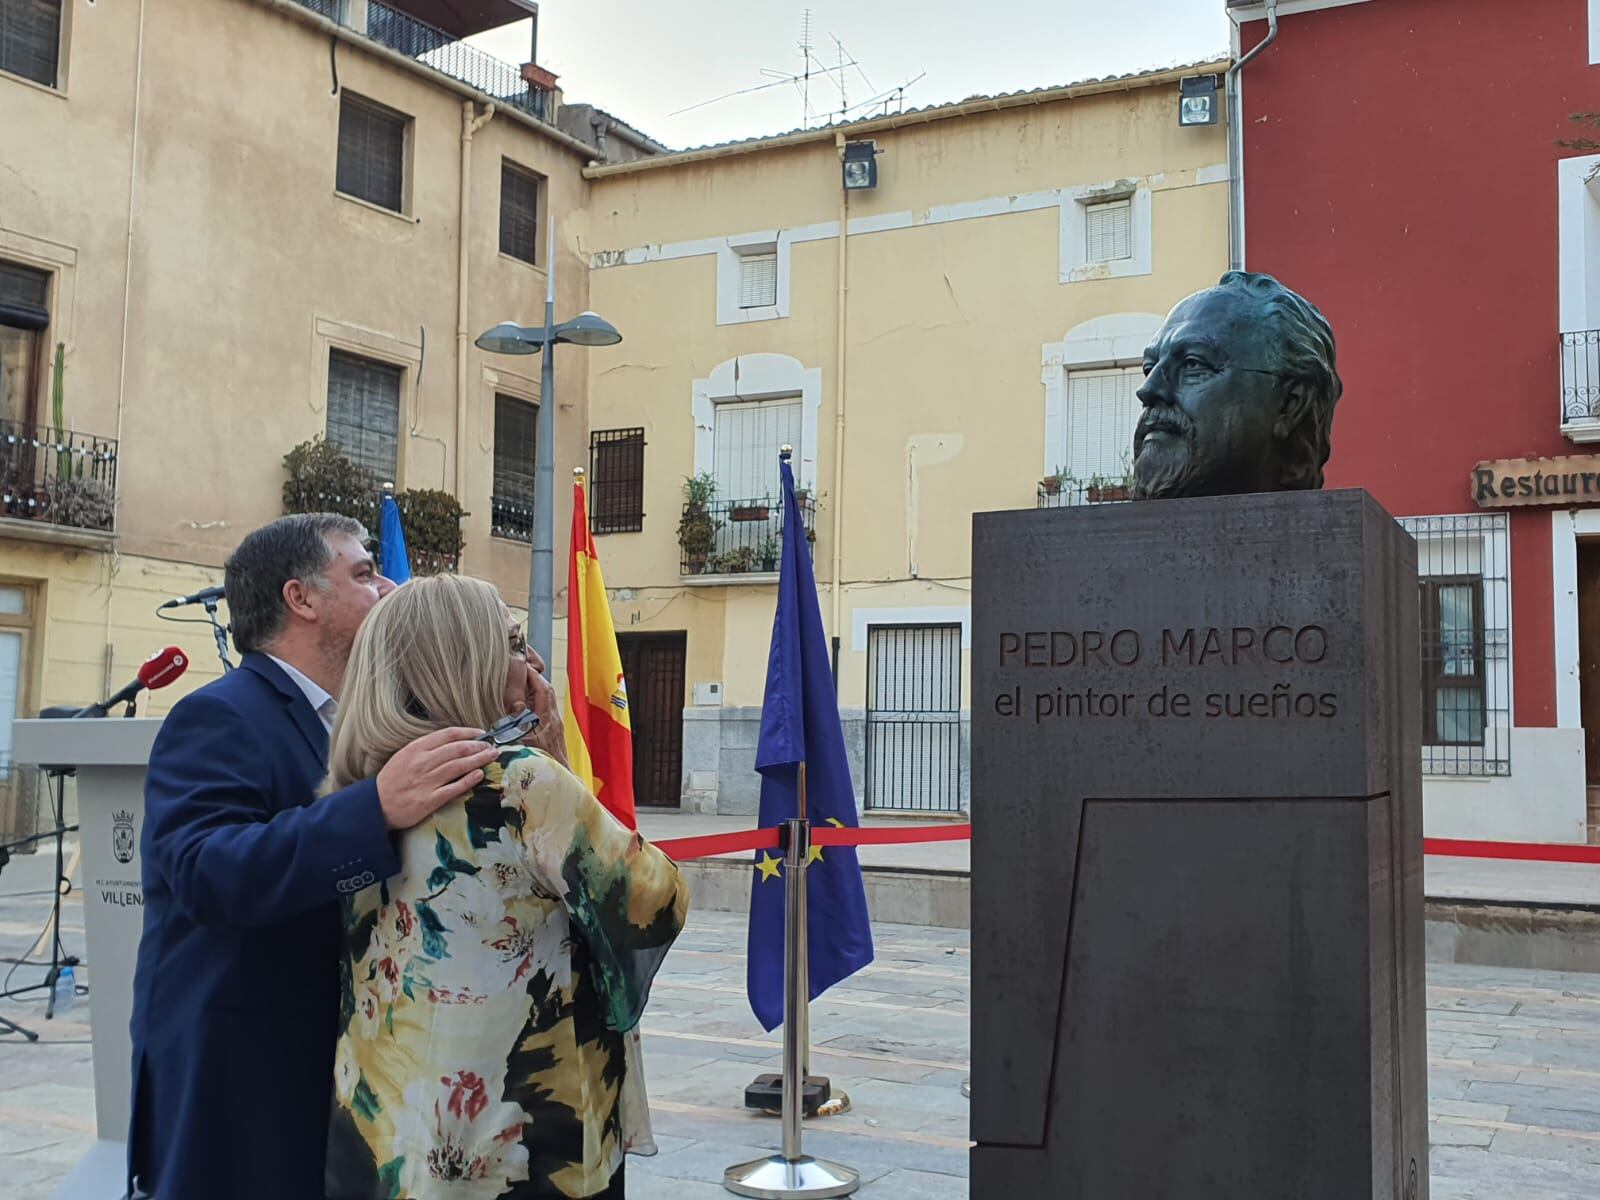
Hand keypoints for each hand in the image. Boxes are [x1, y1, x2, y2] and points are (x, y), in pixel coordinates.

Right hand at [376, 727, 499, 829]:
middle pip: (457, 749)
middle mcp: (422, 763)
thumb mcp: (404, 756)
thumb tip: (453, 742)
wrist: (375, 806)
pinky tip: (479, 775)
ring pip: (458, 766)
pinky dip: (468, 780)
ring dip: (478, 760)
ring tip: (492, 756)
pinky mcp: (428, 800)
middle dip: (478, 746)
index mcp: (416, 749)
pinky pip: (453, 788)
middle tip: (492, 746)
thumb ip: (426, 748)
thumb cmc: (392, 780)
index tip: (482, 734)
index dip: (468, 732)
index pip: (447, 735)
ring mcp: (426, 781)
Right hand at [520, 654, 568, 768]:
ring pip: (546, 699)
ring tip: (521, 683)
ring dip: (535, 690)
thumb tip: (503, 717)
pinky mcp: (554, 729)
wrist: (560, 775)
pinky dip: (536, 701)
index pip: (542, 689)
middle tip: (521, 671)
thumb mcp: (522, 745)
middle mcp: (553, 718)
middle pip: (546, 691)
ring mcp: (555, 723)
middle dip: (534, 679)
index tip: (522, 667)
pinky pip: (545, 709)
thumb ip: (513, 730)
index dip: (533, 676)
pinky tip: (525, 704)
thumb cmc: (542, 763)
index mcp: (546, 718)